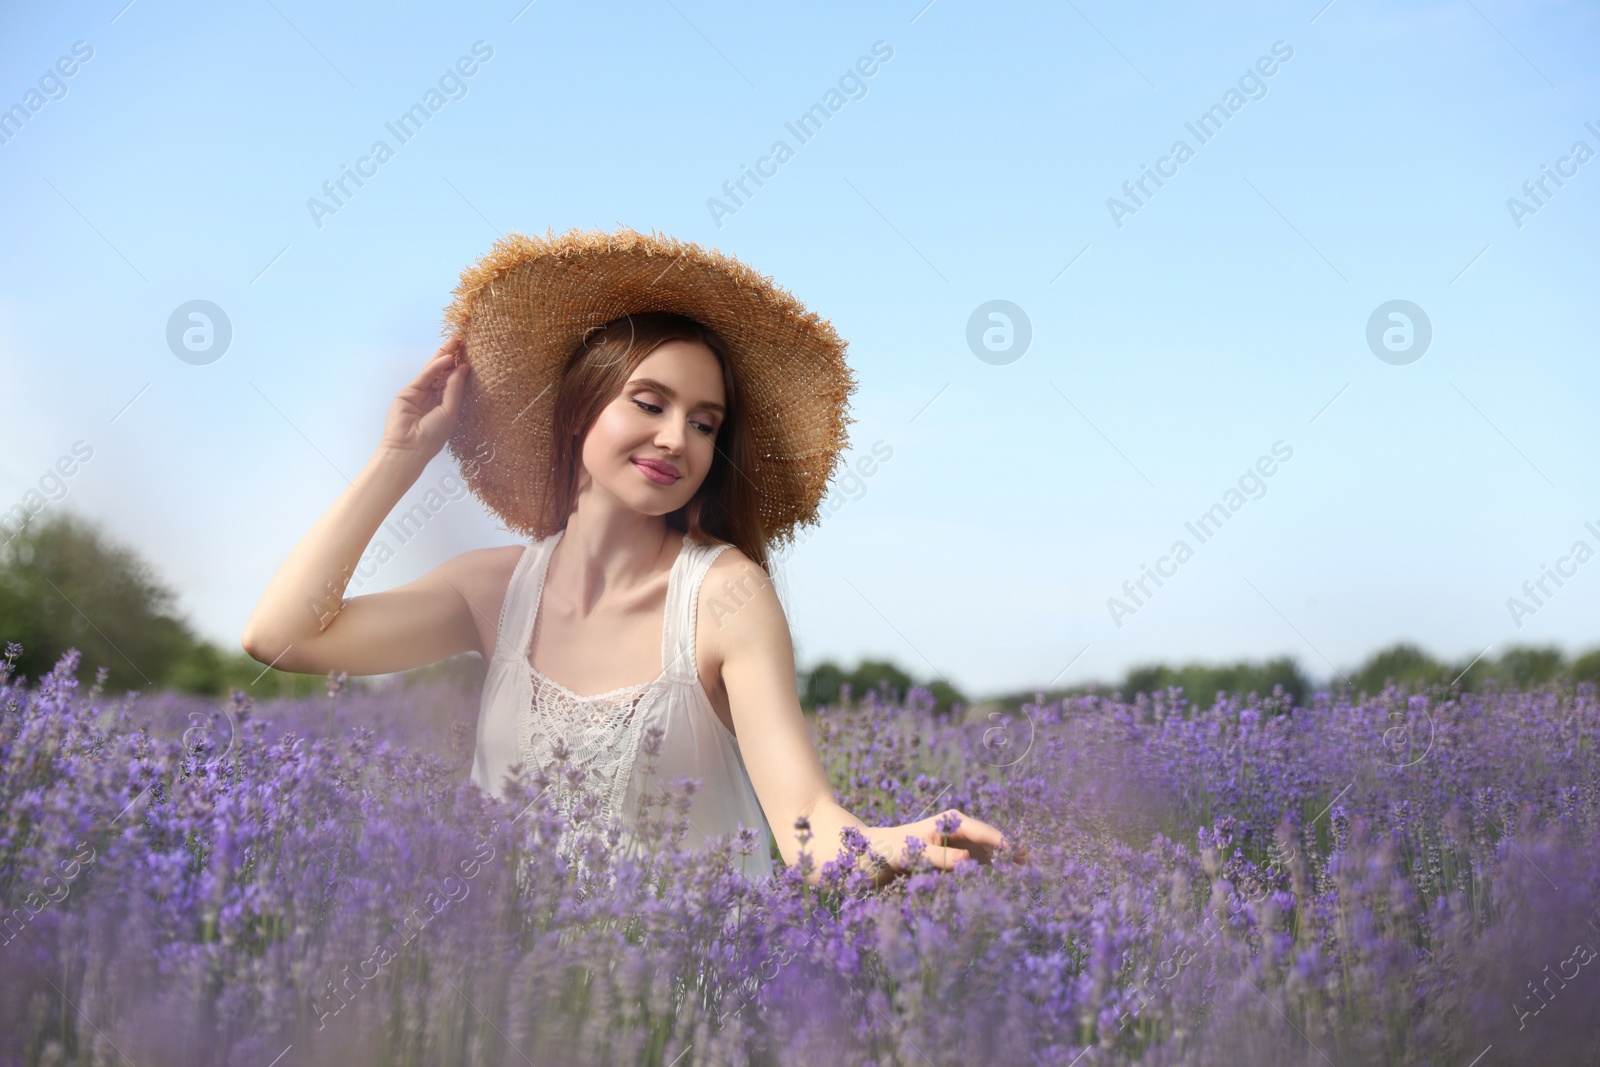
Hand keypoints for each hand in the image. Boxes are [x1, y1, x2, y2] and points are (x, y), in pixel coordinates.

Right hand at [377, 337, 470, 462]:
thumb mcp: (450, 411)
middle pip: (443, 373)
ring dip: (443, 356)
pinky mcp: (409, 392)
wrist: (409, 448)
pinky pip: (425, 377)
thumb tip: (463, 368)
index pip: (453, 382)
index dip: (460, 368)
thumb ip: (455, 388)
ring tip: (455, 342)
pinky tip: (446, 358)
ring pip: (433, 371)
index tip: (471, 354)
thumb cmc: (432, 436)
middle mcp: (433, 398)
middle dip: (452, 357)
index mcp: (445, 405)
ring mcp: (420, 394)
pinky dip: (435, 367)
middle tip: (462, 341)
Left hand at [875, 808, 1025, 873]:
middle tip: (1036, 873)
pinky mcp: (960, 860)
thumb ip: (941, 857)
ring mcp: (963, 845)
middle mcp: (963, 830)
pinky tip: (1007, 888)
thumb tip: (969, 859)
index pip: (987, 834)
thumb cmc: (892, 848)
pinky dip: (994, 876)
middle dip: (1015, 856)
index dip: (1007, 846)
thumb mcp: (914, 853)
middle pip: (995, 844)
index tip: (1024, 859)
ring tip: (1028, 884)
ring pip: (992, 857)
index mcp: (955, 820)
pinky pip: (982, 867)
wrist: (876, 855)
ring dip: (1007, 868)